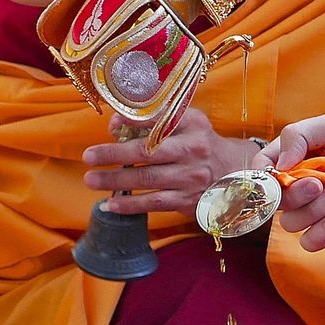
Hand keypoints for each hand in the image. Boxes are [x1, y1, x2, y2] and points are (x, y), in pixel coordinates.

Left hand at [82, 108, 257, 217]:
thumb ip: (156, 120)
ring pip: (148, 180)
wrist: (236, 174)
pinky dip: (130, 205)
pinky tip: (110, 205)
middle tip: (88, 156)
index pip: (160, 120)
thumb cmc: (202, 145)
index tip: (111, 124)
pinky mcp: (188, 201)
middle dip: (115, 154)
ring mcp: (191, 178)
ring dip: (116, 182)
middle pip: (149, 152)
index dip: (133, 121)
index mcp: (193, 126)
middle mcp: (193, 151)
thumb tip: (116, 124)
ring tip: (91, 180)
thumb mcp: (189, 124)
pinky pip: (154, 203)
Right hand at [252, 110, 324, 251]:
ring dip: (310, 212)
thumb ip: (298, 136)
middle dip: (294, 195)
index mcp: (297, 155)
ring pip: (293, 222)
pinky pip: (311, 241)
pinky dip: (317, 235)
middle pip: (277, 201)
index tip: (275, 180)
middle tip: (318, 184)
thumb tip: (278, 166)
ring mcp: (319, 205)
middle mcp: (304, 181)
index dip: (263, 178)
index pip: (265, 169)